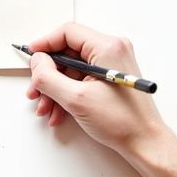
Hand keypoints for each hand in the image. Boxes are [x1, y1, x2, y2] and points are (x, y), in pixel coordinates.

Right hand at [26, 23, 166, 156]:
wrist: (145, 143)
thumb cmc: (121, 122)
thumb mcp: (75, 99)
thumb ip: (49, 77)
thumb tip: (37, 62)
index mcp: (107, 47)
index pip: (68, 32)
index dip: (45, 44)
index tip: (31, 57)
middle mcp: (112, 50)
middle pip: (68, 52)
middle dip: (48, 75)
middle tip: (35, 91)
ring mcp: (113, 64)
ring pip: (72, 68)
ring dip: (55, 89)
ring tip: (46, 109)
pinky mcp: (111, 77)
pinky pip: (82, 79)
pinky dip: (68, 93)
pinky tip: (59, 112)